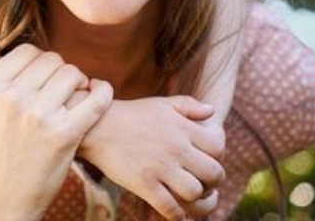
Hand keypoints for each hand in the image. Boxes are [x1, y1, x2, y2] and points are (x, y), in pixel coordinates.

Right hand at [0, 44, 112, 220]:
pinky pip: (94, 100)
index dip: (43, 61)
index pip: (27, 52)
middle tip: (68, 88)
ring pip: (72, 74)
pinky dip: (104, 93)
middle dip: (62, 72)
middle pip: (52, 61)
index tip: (48, 76)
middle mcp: (10, 98)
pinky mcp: (63, 135)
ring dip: (80, 82)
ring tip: (80, 96)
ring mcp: (37, 116)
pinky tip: (102, 94)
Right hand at [79, 96, 225, 220]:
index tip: (207, 162)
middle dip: (213, 183)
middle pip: (213, 173)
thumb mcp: (161, 104)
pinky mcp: (144, 184)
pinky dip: (177, 215)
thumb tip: (212, 111)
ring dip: (195, 199)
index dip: (217, 158)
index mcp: (182, 127)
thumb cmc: (131, 115)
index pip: (218, 148)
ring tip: (188, 197)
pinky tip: (175, 212)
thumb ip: (189, 106)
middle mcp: (175, 147)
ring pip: (195, 193)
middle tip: (205, 184)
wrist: (96, 126)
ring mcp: (160, 167)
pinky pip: (170, 208)